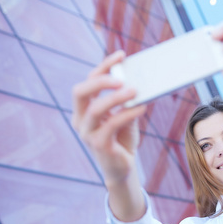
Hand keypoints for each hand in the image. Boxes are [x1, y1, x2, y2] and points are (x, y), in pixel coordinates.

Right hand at [71, 50, 146, 185]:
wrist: (122, 168)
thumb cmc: (122, 139)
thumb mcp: (124, 117)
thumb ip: (126, 102)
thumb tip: (139, 82)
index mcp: (84, 109)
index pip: (89, 81)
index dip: (104, 66)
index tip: (121, 55)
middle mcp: (80, 119)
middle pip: (81, 92)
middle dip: (100, 81)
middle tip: (121, 77)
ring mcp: (87, 133)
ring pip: (95, 108)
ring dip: (116, 97)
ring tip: (135, 90)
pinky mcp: (99, 144)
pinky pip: (111, 124)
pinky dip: (127, 113)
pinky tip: (141, 107)